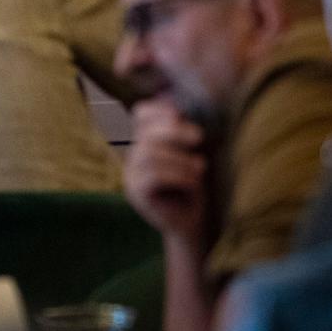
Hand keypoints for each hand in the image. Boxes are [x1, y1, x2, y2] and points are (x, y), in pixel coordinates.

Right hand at [124, 101, 207, 239]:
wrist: (192, 224)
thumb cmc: (193, 186)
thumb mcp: (189, 153)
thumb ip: (181, 133)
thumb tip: (177, 106)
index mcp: (144, 141)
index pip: (141, 115)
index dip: (158, 110)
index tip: (180, 113)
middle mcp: (133, 157)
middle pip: (146, 133)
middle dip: (175, 132)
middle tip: (200, 137)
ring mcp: (131, 176)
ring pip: (150, 154)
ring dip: (180, 159)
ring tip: (200, 168)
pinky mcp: (137, 193)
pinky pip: (153, 176)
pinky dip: (178, 175)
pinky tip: (193, 183)